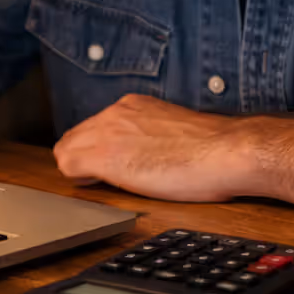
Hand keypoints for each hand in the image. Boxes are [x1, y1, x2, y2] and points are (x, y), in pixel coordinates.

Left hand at [53, 94, 255, 202]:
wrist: (225, 152)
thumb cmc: (212, 150)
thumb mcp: (174, 133)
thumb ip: (151, 136)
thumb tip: (146, 153)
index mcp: (134, 106)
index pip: (94, 126)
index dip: (95, 149)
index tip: (107, 165)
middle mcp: (116, 112)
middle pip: (75, 136)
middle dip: (82, 159)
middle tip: (98, 180)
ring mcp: (108, 131)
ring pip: (67, 149)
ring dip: (79, 169)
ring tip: (100, 184)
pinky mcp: (104, 154)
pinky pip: (68, 165)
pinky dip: (78, 180)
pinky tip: (98, 187)